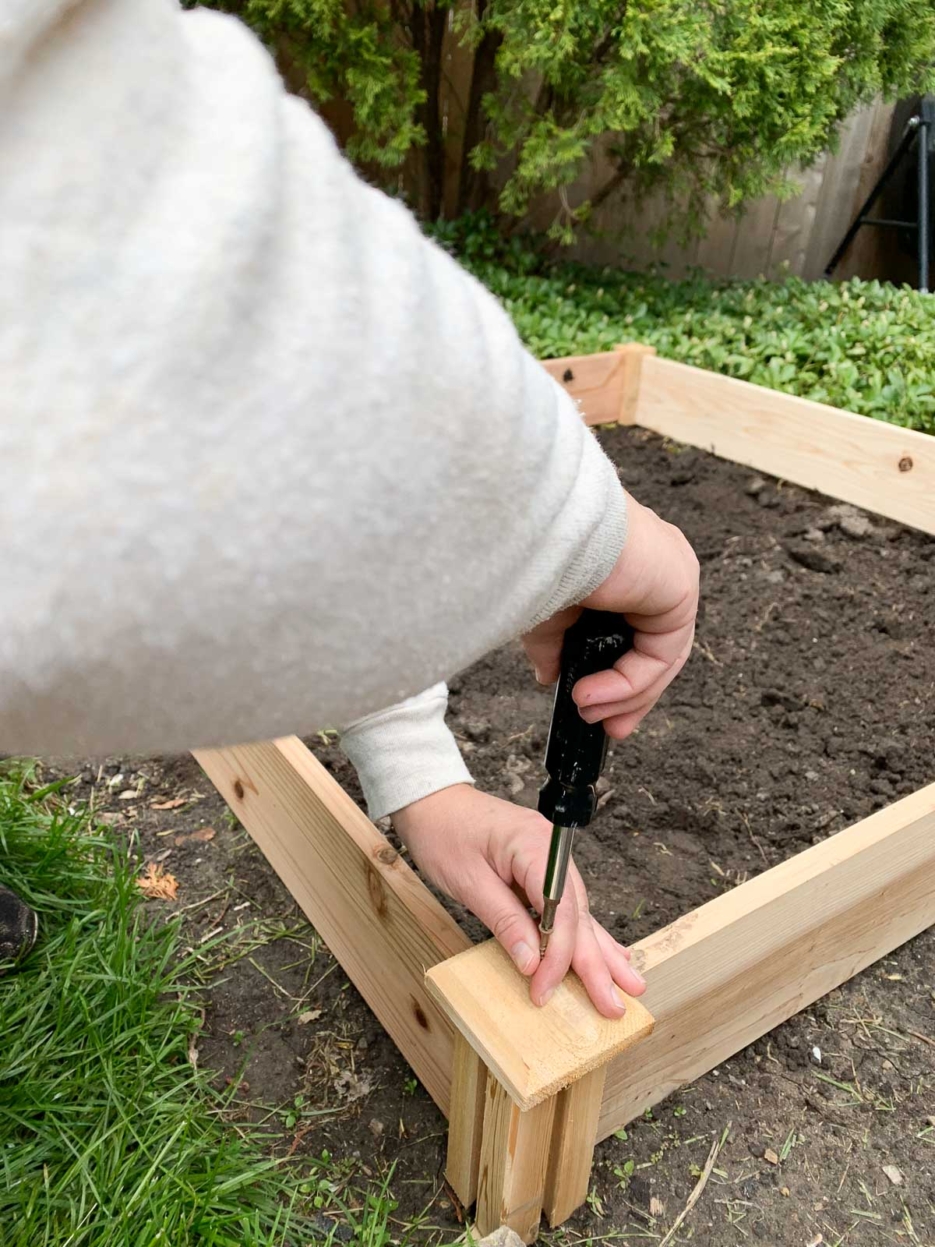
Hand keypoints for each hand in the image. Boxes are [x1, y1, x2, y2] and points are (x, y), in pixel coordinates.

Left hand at [392, 784, 645, 1017]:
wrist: (431, 799)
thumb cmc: (443, 832)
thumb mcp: (467, 880)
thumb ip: (503, 920)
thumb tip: (530, 962)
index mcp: (535, 845)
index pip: (560, 908)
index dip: (557, 955)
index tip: (544, 989)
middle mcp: (552, 849)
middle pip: (579, 912)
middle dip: (596, 961)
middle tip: (613, 1004)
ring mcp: (550, 857)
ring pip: (579, 911)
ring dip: (600, 951)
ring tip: (628, 984)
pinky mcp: (541, 866)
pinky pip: (566, 905)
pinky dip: (582, 932)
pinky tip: (607, 951)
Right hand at [524, 494, 698, 738]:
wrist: (542, 524)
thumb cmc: (535, 549)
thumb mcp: (543, 608)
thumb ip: (553, 643)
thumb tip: (551, 676)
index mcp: (625, 561)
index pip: (635, 627)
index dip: (618, 673)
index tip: (593, 705)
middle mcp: (655, 564)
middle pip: (654, 647)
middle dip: (631, 695)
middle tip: (608, 728)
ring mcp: (671, 573)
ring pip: (660, 655)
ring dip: (624, 694)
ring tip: (587, 711)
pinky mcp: (680, 587)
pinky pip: (660, 653)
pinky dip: (629, 683)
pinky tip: (593, 695)